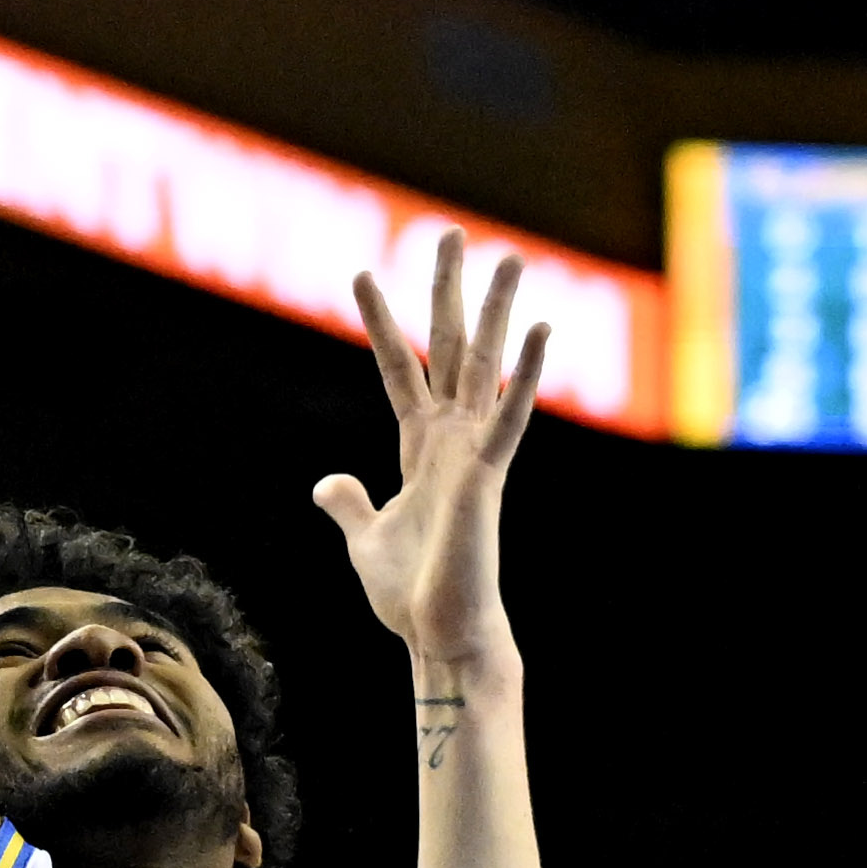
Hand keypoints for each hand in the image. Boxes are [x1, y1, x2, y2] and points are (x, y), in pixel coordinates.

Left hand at [312, 230, 548, 666]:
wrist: (441, 636)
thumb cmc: (412, 595)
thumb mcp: (365, 540)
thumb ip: (349, 504)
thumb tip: (327, 482)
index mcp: (420, 448)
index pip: (398, 368)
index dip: (380, 323)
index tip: (363, 273)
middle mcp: (451, 438)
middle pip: (448, 347)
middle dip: (448, 290)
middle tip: (450, 231)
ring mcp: (474, 452)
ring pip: (486, 366)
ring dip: (497, 311)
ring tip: (511, 256)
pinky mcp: (489, 475)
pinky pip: (510, 415)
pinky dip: (525, 373)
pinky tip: (540, 329)